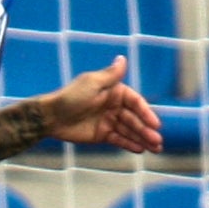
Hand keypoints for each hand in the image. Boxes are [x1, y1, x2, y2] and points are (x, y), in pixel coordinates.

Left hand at [47, 56, 162, 153]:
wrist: (51, 117)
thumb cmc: (71, 97)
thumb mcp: (92, 84)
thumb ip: (110, 75)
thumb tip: (122, 58)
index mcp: (114, 91)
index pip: (135, 102)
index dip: (146, 113)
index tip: (155, 124)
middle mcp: (114, 106)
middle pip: (135, 119)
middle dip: (146, 130)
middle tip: (157, 141)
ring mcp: (109, 121)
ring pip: (130, 131)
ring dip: (142, 139)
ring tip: (155, 149)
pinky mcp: (103, 135)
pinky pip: (120, 140)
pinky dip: (130, 144)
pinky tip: (140, 149)